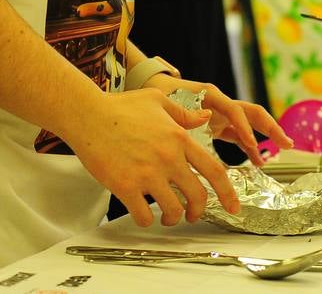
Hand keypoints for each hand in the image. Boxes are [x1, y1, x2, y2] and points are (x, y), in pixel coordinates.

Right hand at [67, 87, 242, 228]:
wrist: (88, 115)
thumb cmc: (120, 107)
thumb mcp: (158, 101)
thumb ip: (184, 113)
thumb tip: (206, 116)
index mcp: (180, 138)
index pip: (214, 171)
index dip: (228, 193)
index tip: (234, 207)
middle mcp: (168, 157)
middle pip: (197, 196)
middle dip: (198, 211)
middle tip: (193, 215)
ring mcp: (147, 174)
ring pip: (173, 209)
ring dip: (173, 217)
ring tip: (167, 216)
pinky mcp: (126, 186)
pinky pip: (144, 215)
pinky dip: (146, 220)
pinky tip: (143, 213)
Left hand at [143, 73, 294, 167]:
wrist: (153, 91)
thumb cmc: (160, 95)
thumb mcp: (169, 103)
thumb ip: (185, 112)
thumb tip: (204, 118)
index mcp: (211, 95)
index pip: (235, 110)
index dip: (244, 127)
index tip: (252, 145)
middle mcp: (221, 103)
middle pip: (252, 113)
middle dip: (270, 127)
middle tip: (285, 143)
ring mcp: (221, 114)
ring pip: (250, 124)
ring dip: (266, 136)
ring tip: (282, 151)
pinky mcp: (218, 124)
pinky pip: (239, 135)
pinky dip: (249, 147)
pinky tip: (257, 162)